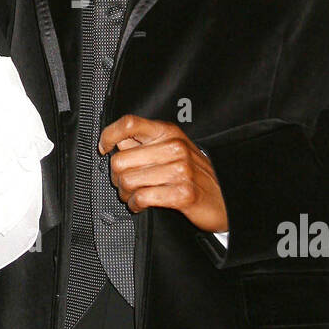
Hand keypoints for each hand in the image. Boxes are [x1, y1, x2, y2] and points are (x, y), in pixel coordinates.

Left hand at [98, 115, 228, 233]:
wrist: (224, 197)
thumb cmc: (194, 174)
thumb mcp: (172, 149)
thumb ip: (145, 143)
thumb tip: (116, 141)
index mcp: (168, 132)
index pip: (129, 123)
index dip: (109, 134)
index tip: (104, 148)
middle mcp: (174, 147)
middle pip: (121, 159)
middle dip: (116, 177)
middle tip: (124, 183)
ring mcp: (180, 170)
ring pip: (128, 181)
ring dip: (125, 194)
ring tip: (133, 195)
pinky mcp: (182, 193)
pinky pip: (142, 198)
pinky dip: (136, 204)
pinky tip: (141, 204)